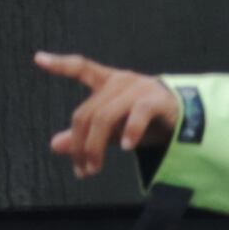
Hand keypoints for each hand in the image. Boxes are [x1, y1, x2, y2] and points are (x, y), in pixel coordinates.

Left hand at [35, 52, 180, 178]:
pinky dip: (130, 131)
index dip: (60, 64)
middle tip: (80, 170)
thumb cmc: (146, 121)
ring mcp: (139, 88)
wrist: (190, 120)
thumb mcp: (113, 128)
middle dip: (79, 144)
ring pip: (105, 116)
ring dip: (95, 146)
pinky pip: (139, 114)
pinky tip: (125, 147)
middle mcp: (121, 81)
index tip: (38, 59)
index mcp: (108, 82)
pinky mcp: (157, 100)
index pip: (82, 68)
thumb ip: (86, 134)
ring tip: (93, 168)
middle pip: (87, 112)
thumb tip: (55, 145)